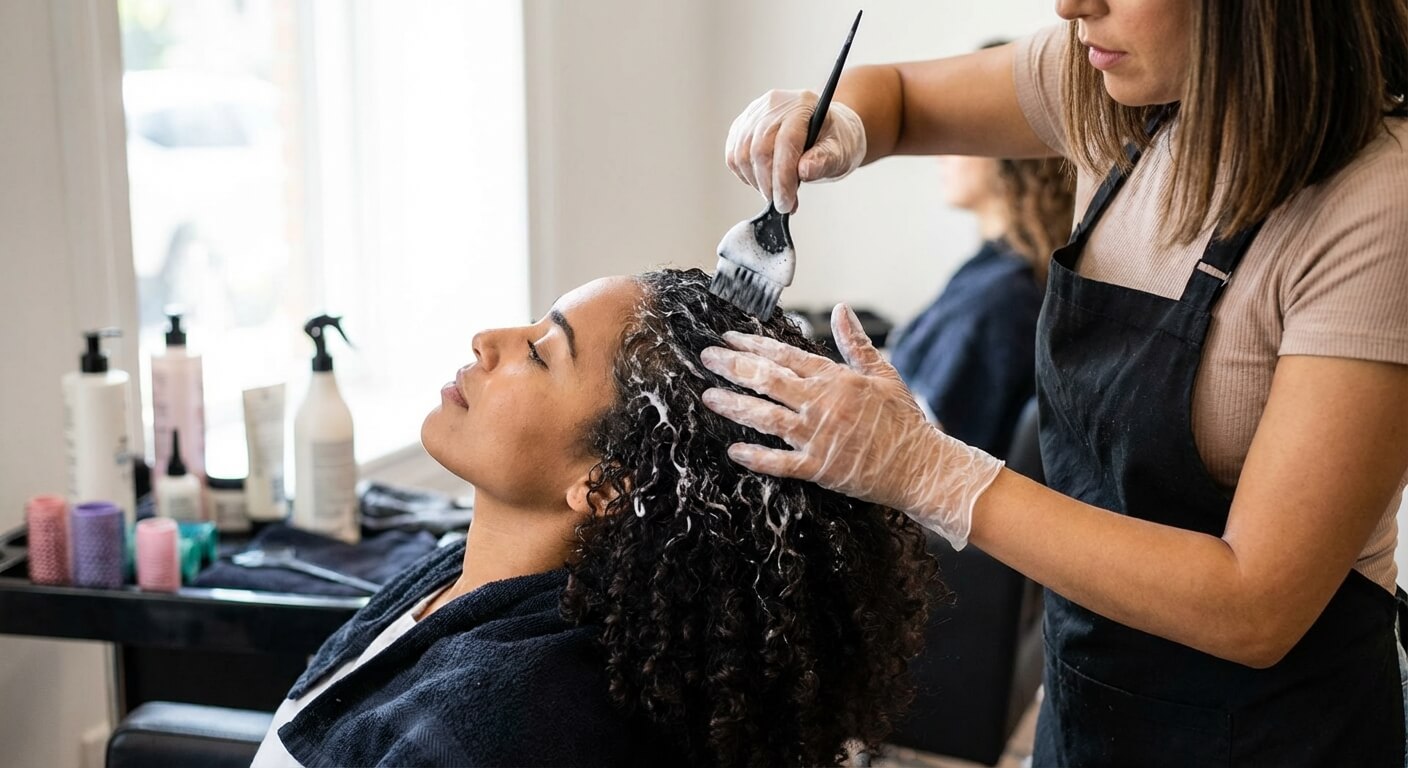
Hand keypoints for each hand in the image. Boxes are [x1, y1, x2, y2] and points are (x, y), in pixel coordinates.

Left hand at [699, 304, 1002, 548]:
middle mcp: (822, 403)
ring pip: (766, 416)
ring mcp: (818, 436)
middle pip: (768, 379)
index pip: (786, 354)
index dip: (753, 344)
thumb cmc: (903, 420)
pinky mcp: (819, 468)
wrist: (921, 464)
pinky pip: (781, 462)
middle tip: (706, 358)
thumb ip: (855, 343)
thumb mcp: (883, 373)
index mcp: (836, 378)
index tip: (728, 337)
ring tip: (708, 396)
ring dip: (734, 405)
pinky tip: (734, 449)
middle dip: (732, 366)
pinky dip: (757, 456)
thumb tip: (839, 310)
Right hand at [724, 89, 866, 214]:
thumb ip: (824, 160)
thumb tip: (803, 170)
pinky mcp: (741, 126)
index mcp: (802, 105)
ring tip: (776, 193)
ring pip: (742, 155)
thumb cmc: (835, 141)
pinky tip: (763, 182)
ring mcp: (754, 113)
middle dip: (769, 185)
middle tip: (782, 204)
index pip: (785, 142)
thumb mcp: (840, 151)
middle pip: (760, 150)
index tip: (786, 203)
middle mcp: (774, 104)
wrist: (825, 132)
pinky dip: (746, 175)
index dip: (783, 178)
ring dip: (756, 183)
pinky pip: (733, 156)